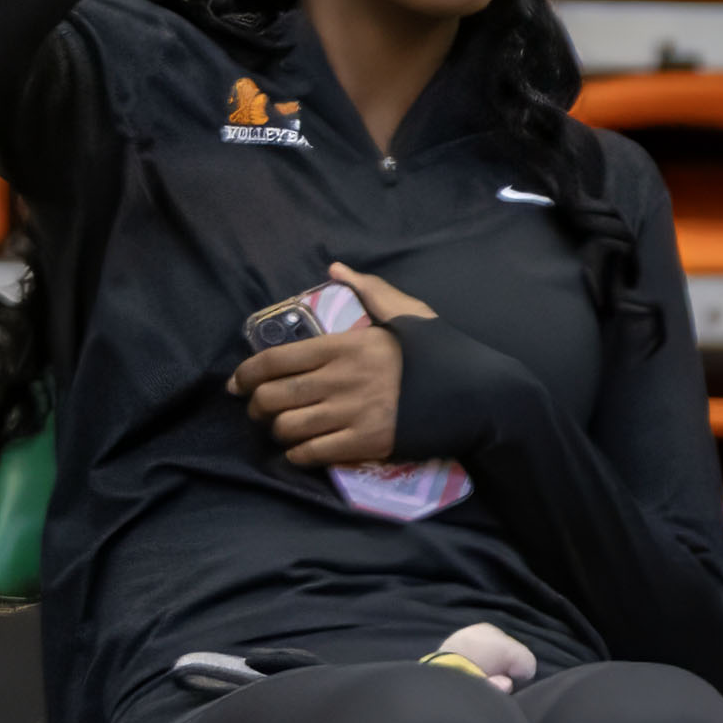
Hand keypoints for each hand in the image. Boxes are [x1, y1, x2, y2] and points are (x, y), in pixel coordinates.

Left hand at [233, 261, 437, 469]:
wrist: (484, 397)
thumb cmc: (446, 353)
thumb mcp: (411, 314)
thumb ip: (370, 290)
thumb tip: (335, 267)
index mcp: (346, 346)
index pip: (275, 361)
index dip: (245, 375)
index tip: (238, 384)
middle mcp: (343, 380)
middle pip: (273, 397)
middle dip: (256, 407)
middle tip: (259, 410)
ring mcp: (354, 414)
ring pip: (288, 428)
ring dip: (277, 432)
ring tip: (283, 430)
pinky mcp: (368, 444)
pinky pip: (312, 454)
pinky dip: (298, 455)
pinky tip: (301, 450)